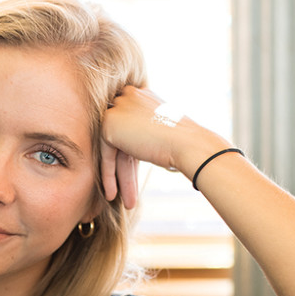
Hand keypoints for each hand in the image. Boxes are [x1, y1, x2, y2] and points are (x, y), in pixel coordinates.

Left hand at [99, 86, 229, 205]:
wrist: (188, 143)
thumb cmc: (185, 141)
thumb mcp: (162, 130)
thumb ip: (144, 131)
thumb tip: (130, 149)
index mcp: (142, 94)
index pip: (130, 127)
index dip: (130, 155)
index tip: (133, 176)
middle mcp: (128, 96)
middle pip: (122, 139)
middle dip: (125, 169)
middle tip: (127, 192)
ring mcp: (118, 108)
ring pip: (114, 149)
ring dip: (118, 176)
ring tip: (124, 201)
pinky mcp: (109, 123)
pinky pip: (106, 154)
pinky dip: (108, 175)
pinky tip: (111, 194)